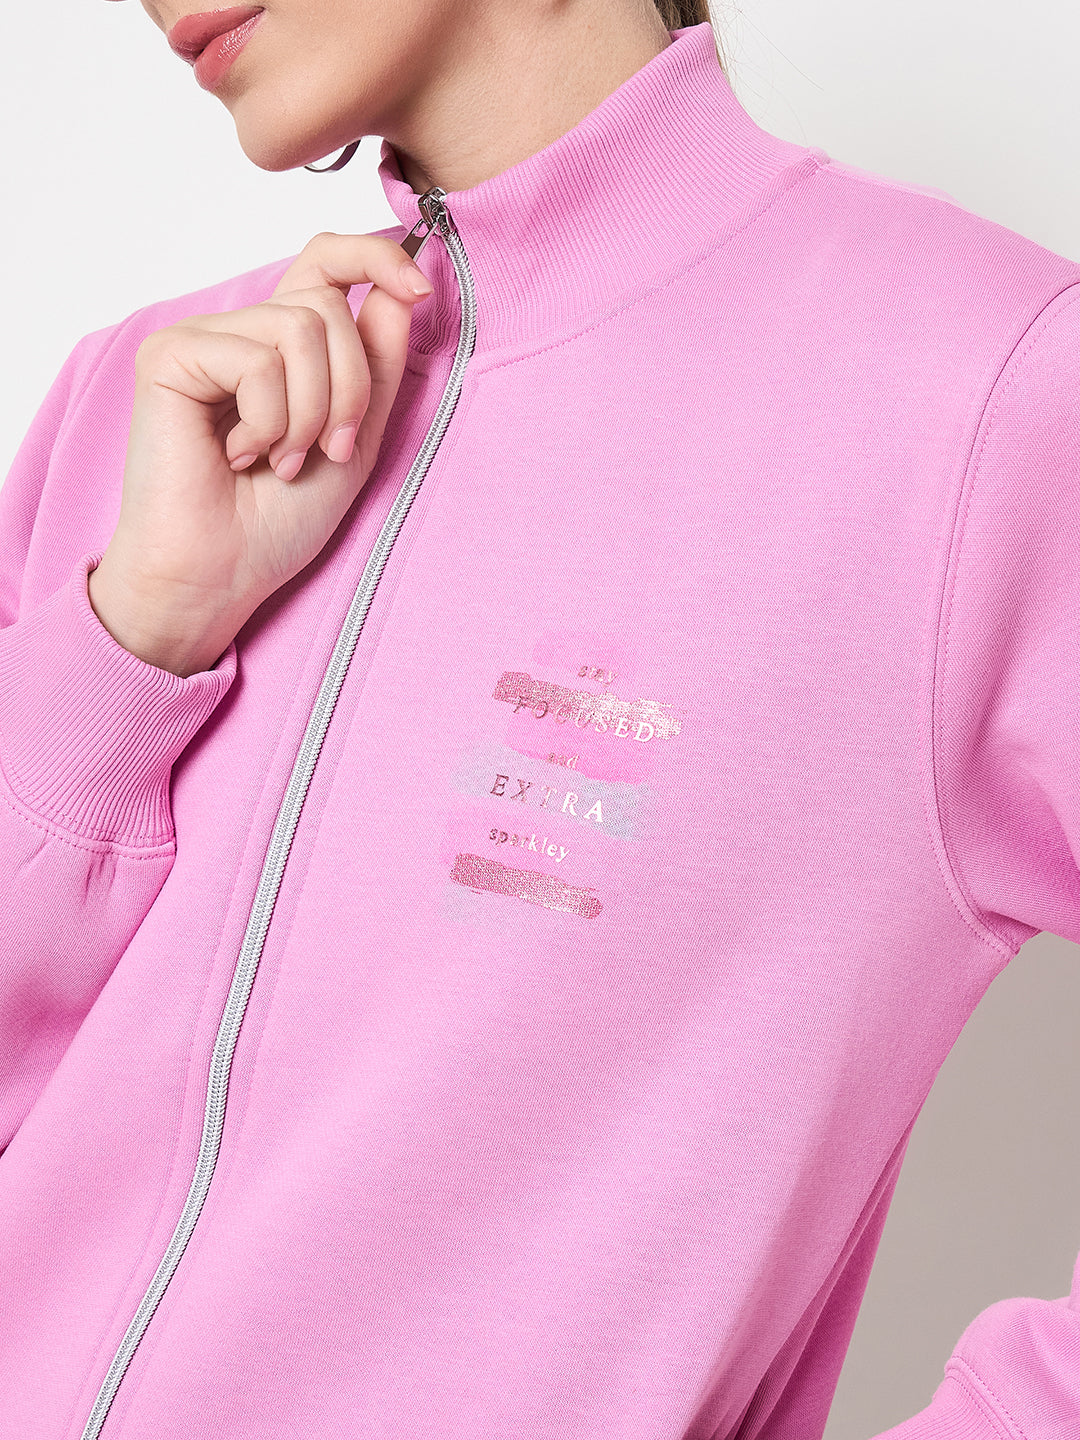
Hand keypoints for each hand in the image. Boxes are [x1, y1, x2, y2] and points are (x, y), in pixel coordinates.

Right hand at [87, 231, 432, 675]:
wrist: (221, 575)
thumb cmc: (276, 522)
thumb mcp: (355, 437)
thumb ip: (377, 364)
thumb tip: (402, 288)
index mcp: (281, 347)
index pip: (327, 262)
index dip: (376, 259)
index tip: (419, 286)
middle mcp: (239, 332)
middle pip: (327, 307)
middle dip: (349, 389)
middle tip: (325, 451)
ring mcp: (201, 340)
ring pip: (299, 330)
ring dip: (309, 413)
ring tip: (281, 461)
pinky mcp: (169, 356)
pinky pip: (258, 360)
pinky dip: (268, 420)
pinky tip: (239, 455)